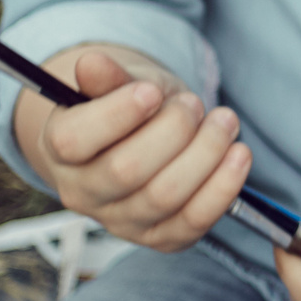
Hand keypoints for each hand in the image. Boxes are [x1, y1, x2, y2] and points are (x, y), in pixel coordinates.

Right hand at [14, 44, 251, 251]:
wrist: (145, 140)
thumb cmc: (131, 107)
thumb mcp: (120, 84)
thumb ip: (108, 77)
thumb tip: (90, 62)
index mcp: (61, 150)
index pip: (73, 141)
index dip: (117, 114)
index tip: (152, 91)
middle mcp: (83, 192)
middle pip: (126, 170)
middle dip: (173, 129)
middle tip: (194, 103)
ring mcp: (121, 221)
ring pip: (164, 196)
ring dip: (205, 152)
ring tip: (224, 121)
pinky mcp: (161, 238)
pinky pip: (193, 222)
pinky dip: (223, 187)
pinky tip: (238, 154)